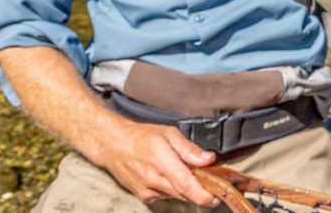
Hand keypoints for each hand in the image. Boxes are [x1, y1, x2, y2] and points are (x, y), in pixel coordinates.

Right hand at [93, 120, 218, 205]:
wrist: (114, 145)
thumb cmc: (141, 137)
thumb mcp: (169, 133)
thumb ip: (190, 149)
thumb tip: (208, 159)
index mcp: (162, 161)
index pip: (186, 185)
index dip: (203, 195)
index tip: (216, 196)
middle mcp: (154, 179)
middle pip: (184, 194)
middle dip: (202, 192)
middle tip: (213, 185)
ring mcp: (147, 190)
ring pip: (177, 196)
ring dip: (188, 189)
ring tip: (190, 174)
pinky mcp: (144, 196)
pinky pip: (166, 196)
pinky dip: (175, 189)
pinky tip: (172, 177)